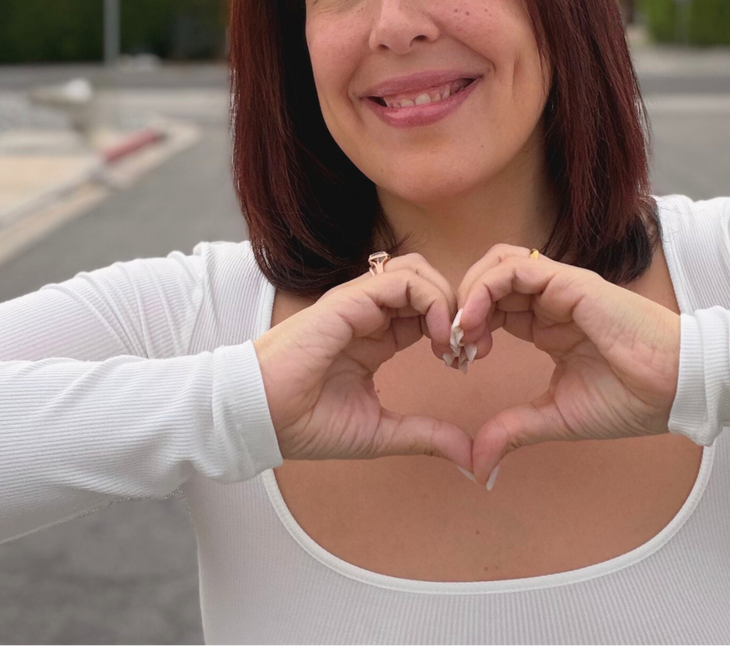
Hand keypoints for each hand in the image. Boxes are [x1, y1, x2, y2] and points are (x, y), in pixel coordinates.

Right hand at [253, 254, 471, 469]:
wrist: (259, 418)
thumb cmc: (306, 424)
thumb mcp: (380, 432)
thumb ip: (425, 436)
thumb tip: (470, 459)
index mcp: (376, 337)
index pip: (425, 310)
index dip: (452, 328)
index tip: (464, 361)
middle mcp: (369, 313)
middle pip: (426, 282)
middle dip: (456, 308)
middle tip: (467, 346)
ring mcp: (358, 303)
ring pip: (416, 271)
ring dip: (445, 299)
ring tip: (451, 340)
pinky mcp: (348, 301)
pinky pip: (399, 280)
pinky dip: (430, 299)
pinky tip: (436, 335)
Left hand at [455, 245, 681, 482]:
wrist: (677, 389)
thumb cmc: (631, 400)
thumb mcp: (557, 417)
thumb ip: (514, 430)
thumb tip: (478, 465)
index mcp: (548, 324)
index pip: (494, 306)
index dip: (468, 327)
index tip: (458, 361)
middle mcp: (550, 300)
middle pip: (488, 280)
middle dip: (461, 308)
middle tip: (453, 347)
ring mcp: (560, 288)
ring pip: (497, 264)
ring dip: (470, 292)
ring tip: (462, 332)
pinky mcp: (570, 283)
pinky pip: (516, 267)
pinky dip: (486, 287)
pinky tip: (476, 321)